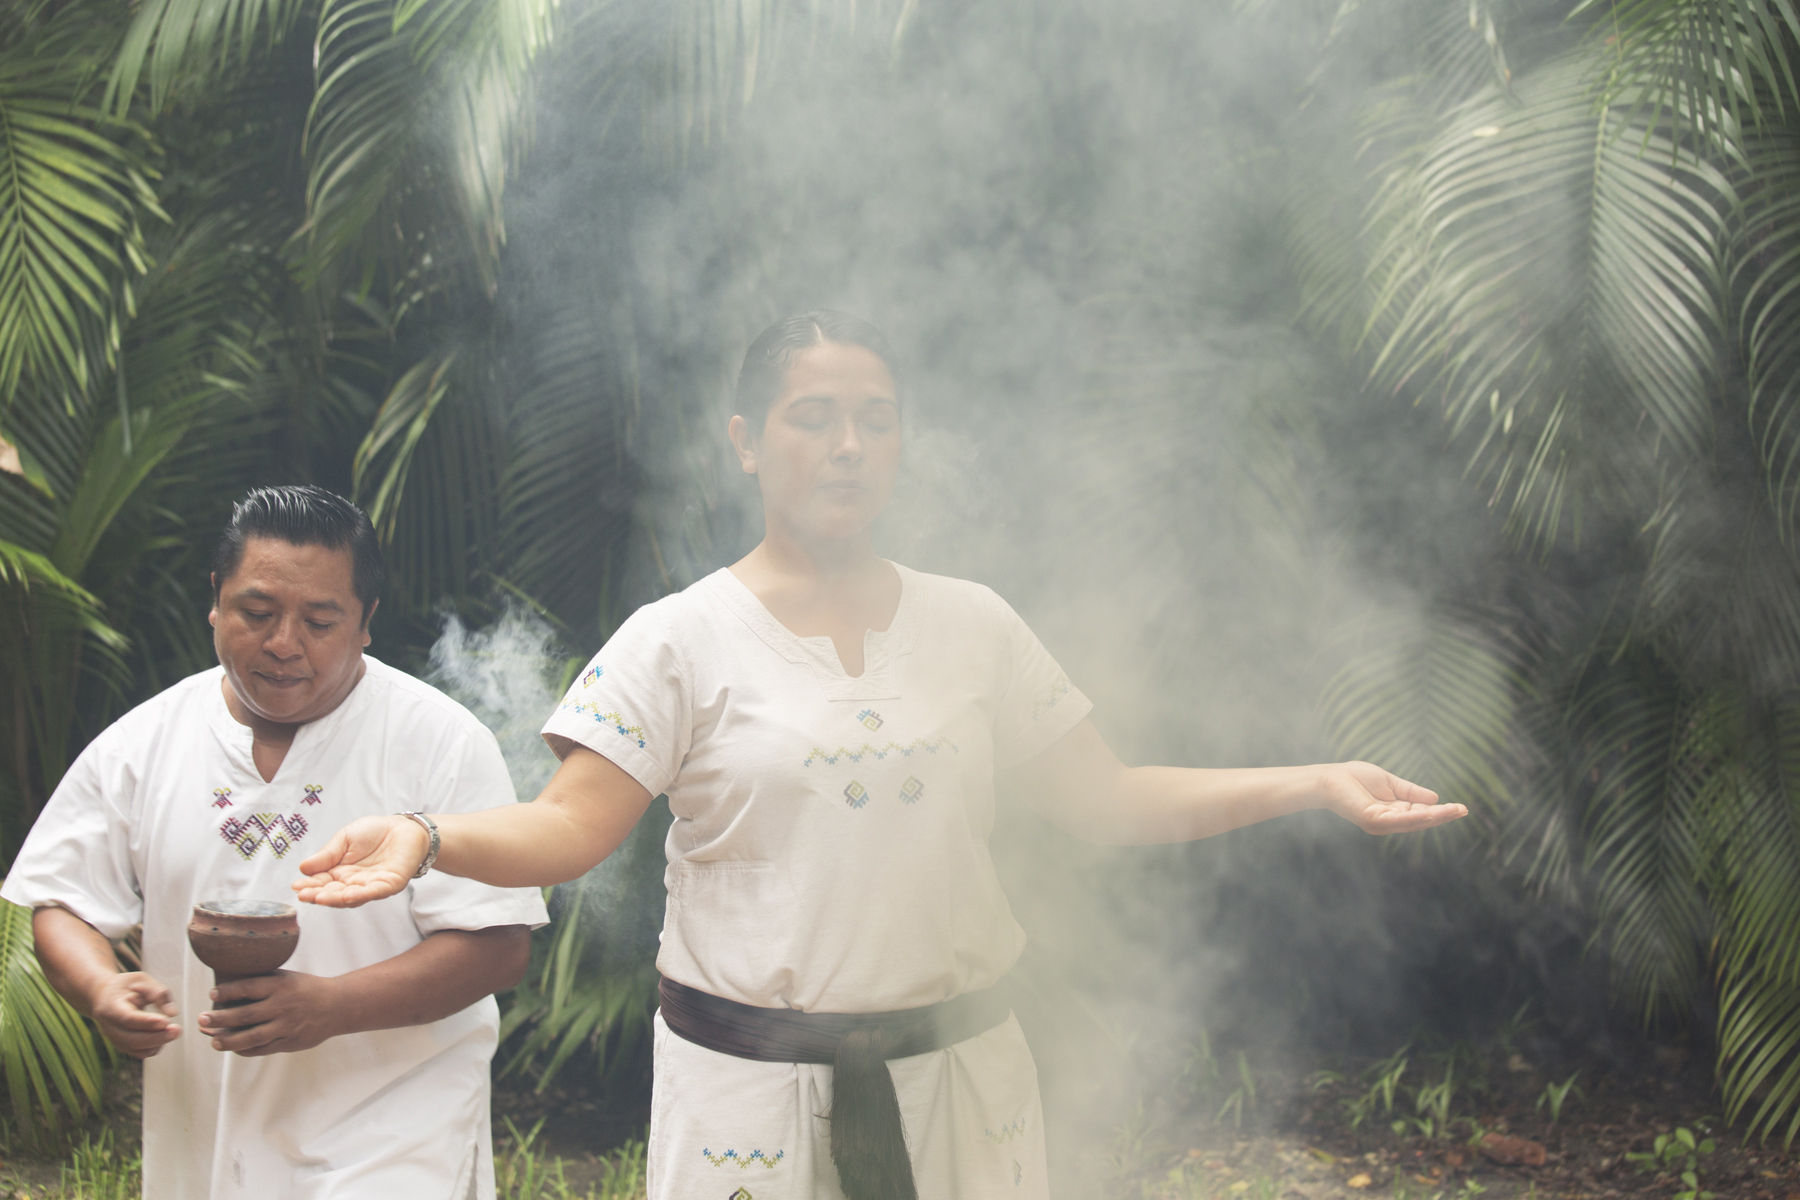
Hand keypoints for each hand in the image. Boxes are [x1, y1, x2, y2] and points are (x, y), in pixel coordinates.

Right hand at [89, 972, 180, 1057]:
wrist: (104, 995)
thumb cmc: (126, 986)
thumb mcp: (143, 980)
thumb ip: (159, 994)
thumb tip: (173, 1013)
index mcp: (111, 1006)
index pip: (128, 1018)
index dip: (147, 1021)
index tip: (166, 1021)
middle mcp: (109, 1026)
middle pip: (131, 1038)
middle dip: (156, 1037)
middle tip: (177, 1030)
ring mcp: (113, 1038)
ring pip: (135, 1048)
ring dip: (157, 1043)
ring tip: (174, 1031)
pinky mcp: (122, 1044)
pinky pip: (138, 1052)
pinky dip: (153, 1047)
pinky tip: (165, 1035)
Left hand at [198, 970, 341, 1056]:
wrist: (337, 1006)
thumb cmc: (306, 989)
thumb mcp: (288, 978)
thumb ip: (264, 981)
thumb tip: (229, 986)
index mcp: (281, 986)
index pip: (249, 988)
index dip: (228, 991)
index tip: (212, 994)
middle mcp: (282, 1006)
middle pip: (245, 1015)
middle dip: (220, 1019)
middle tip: (201, 1019)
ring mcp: (286, 1026)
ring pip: (251, 1037)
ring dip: (228, 1040)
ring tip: (213, 1041)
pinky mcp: (290, 1042)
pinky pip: (263, 1049)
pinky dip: (245, 1050)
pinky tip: (234, 1048)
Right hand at [293, 814, 426, 906]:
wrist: (403, 827)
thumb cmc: (374, 833)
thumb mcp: (344, 839)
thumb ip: (327, 854)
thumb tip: (303, 868)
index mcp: (340, 873)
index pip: (322, 882)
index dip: (309, 885)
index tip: (296, 886)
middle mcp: (354, 883)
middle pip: (333, 893)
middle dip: (318, 895)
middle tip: (303, 895)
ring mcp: (371, 886)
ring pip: (351, 896)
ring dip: (335, 898)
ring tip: (319, 897)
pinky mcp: (389, 884)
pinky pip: (374, 892)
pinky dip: (361, 894)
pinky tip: (347, 896)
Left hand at [1321, 761, 1466, 833]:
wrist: (1329, 779)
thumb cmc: (1355, 779)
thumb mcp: (1391, 784)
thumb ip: (1411, 792)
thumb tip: (1435, 799)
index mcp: (1394, 813)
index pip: (1421, 815)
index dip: (1440, 812)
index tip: (1460, 808)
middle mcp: (1389, 822)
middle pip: (1421, 821)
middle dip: (1443, 816)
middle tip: (1463, 810)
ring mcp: (1381, 823)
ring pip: (1413, 822)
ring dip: (1435, 817)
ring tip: (1454, 811)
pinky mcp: (1372, 820)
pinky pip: (1398, 819)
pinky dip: (1415, 817)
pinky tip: (1430, 813)